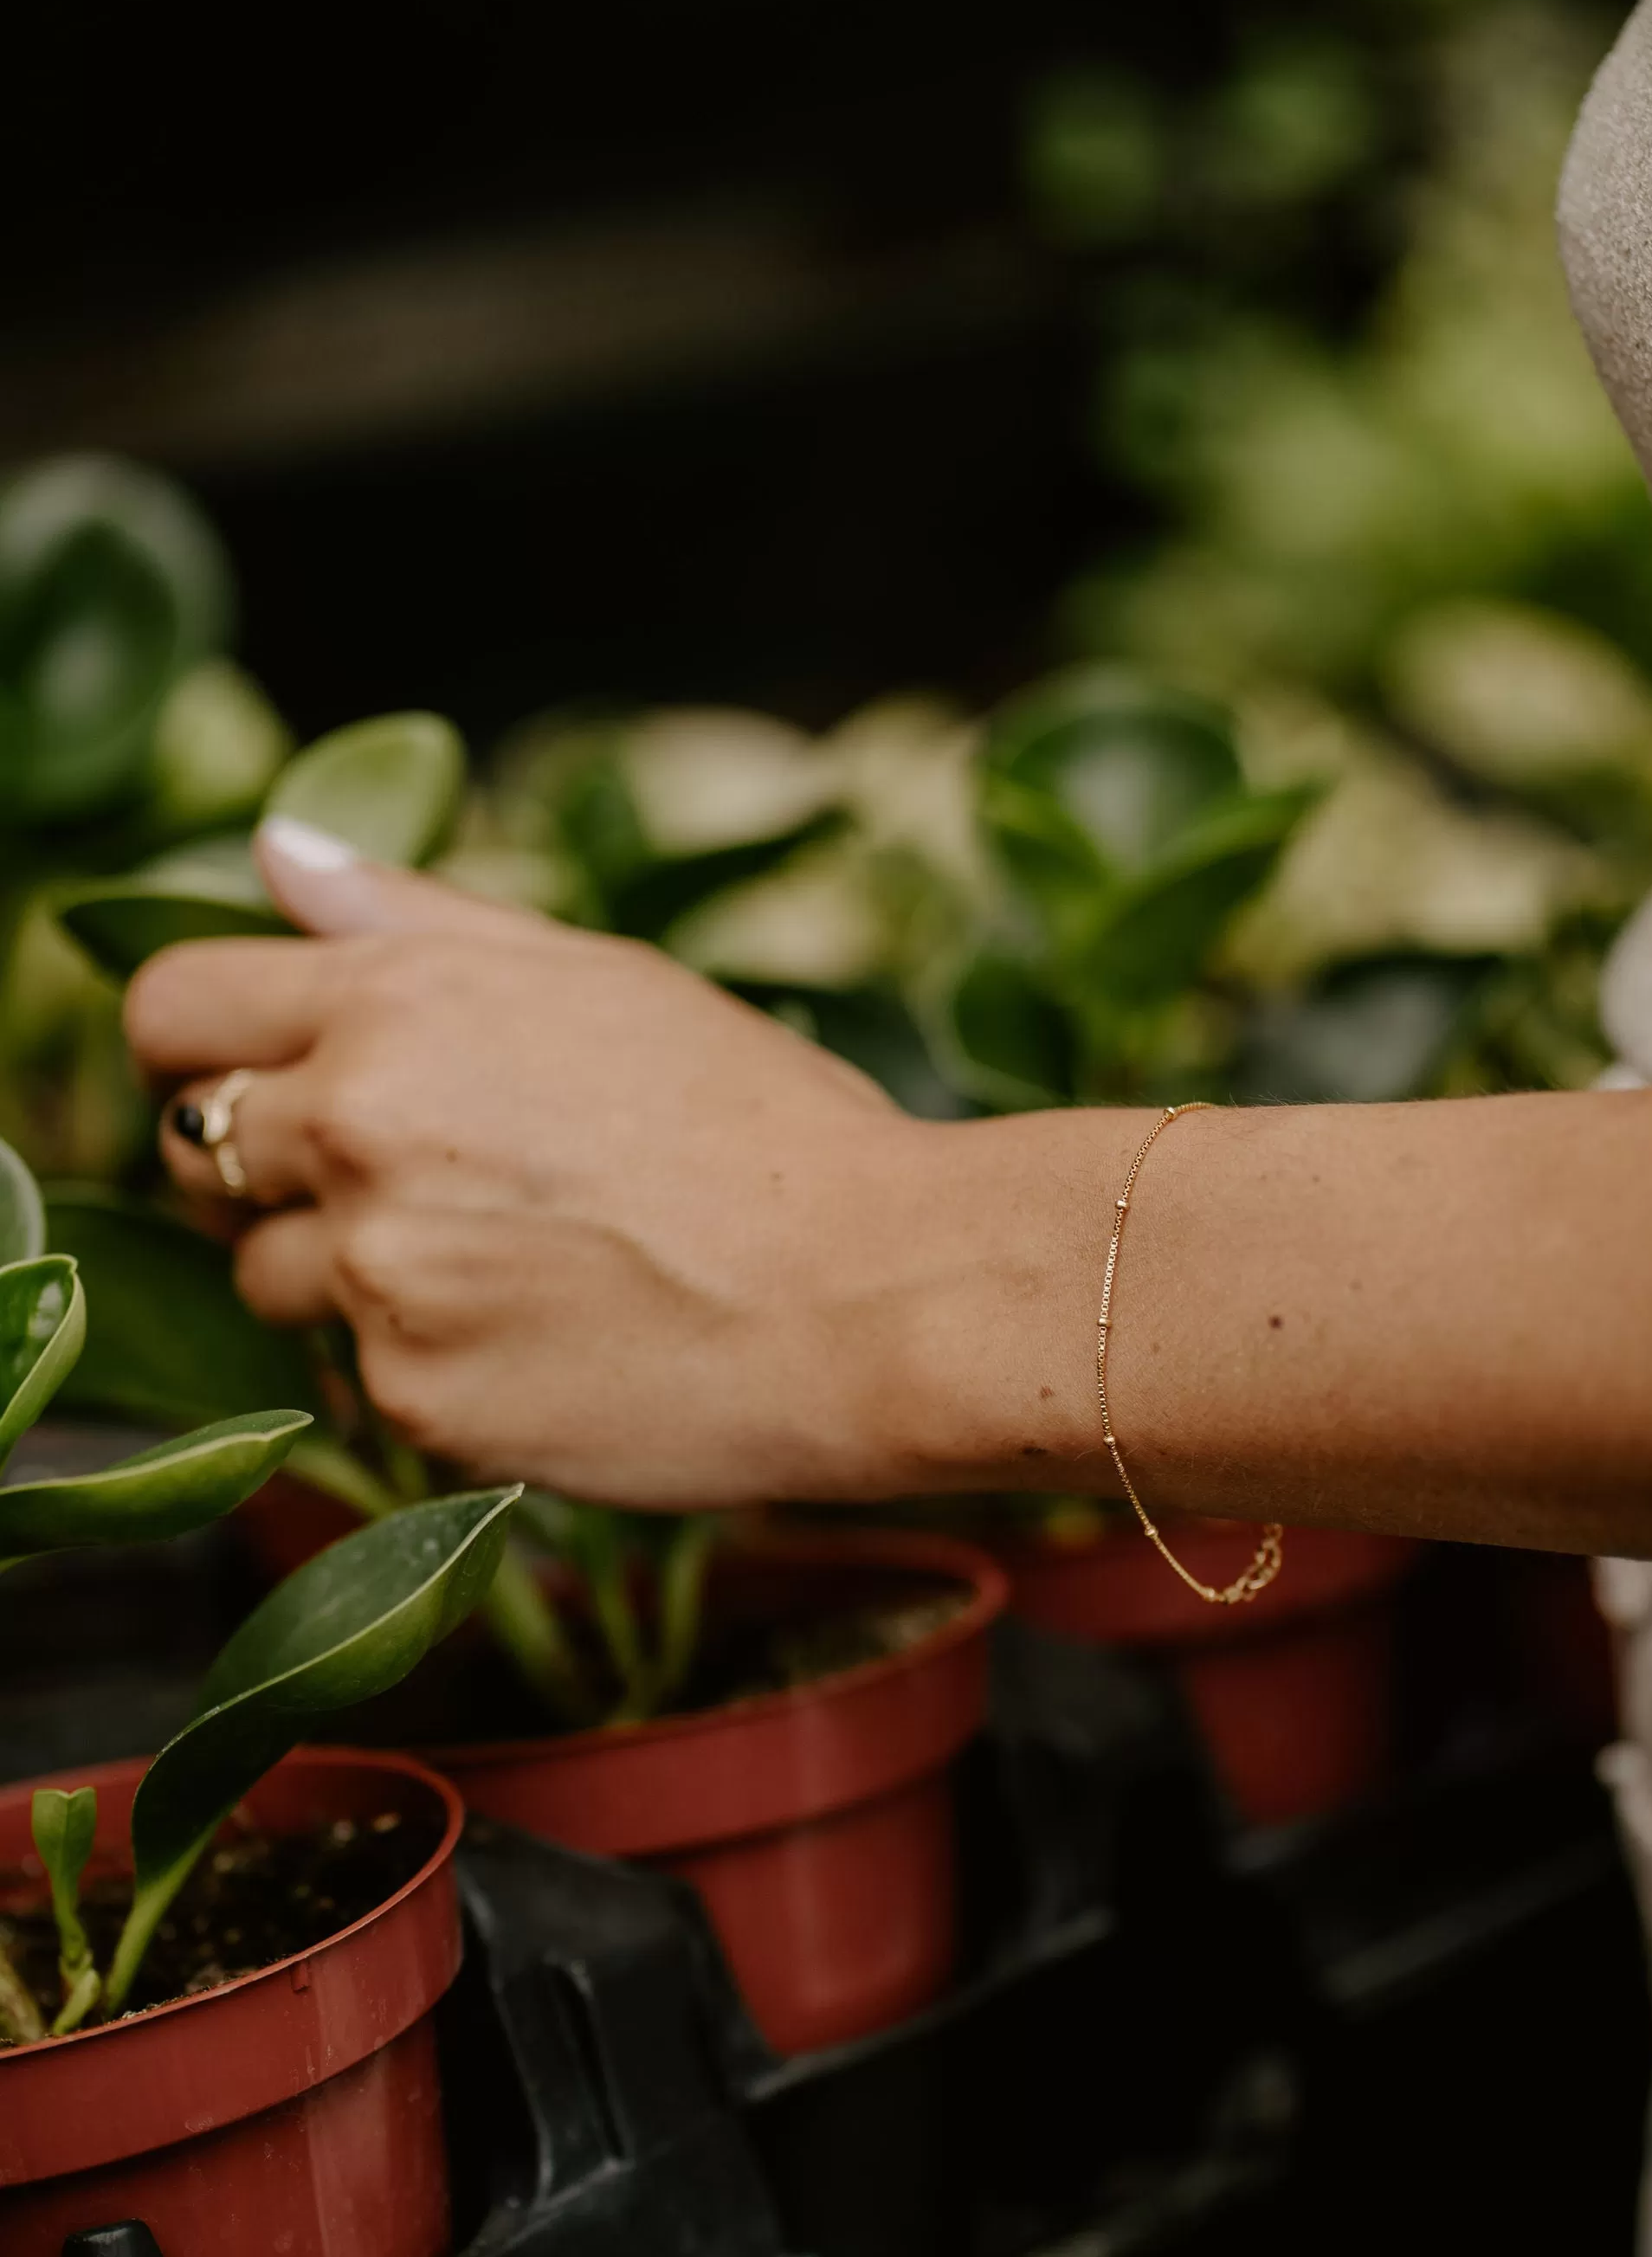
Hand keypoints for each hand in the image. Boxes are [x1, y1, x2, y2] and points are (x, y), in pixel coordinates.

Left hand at [127, 818, 1010, 1507]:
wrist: (875, 1298)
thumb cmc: (764, 1124)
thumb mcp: (600, 978)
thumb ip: (413, 915)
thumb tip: (272, 855)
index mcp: (398, 1003)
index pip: (172, 1007)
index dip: (197, 1042)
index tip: (247, 1072)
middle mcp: (362, 1132)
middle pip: (194, 1150)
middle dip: (265, 1163)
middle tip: (392, 1176)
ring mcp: (380, 1276)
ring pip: (267, 1276)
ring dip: (345, 1270)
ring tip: (497, 1263)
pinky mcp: (417, 1400)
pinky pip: (361, 1377)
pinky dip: (428, 1360)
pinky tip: (542, 1336)